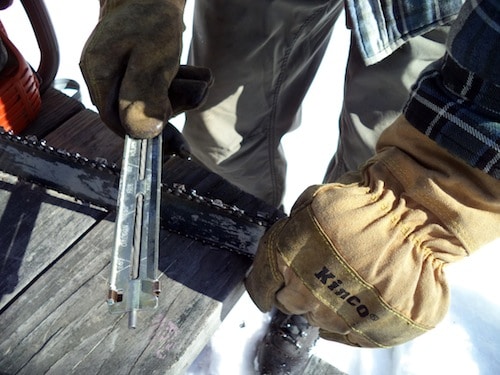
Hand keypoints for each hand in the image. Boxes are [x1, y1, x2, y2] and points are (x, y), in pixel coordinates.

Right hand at [80, 0, 211, 137]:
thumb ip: (145, 94)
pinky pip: (158, 88)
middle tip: (198, 90)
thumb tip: (143, 133)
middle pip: (138, 112)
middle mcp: (105, 76)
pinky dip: (180, 85)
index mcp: (100, 74)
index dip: (147, 135)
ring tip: (202, 78)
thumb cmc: (152, 18)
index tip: (177, 146)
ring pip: (152, 101)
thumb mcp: (153, 59)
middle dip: (174, 105)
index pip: (117, 121)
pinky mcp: (135, 69)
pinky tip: (197, 75)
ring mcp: (119, 72)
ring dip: (183, 93)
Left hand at [245, 115, 499, 347]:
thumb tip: (281, 249)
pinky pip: (347, 334)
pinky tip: (361, 297)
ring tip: (349, 278)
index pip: (262, 285)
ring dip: (326, 302)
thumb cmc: (363, 202)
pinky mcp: (370, 330)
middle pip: (288, 304)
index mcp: (288, 261)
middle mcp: (308, 294)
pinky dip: (350, 318)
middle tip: (318, 271)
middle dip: (296, 288)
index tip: (269, 286)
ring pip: (318, 318)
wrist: (415, 214)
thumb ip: (290, 231)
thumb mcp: (312, 202)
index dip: (264, 284)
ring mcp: (340, 316)